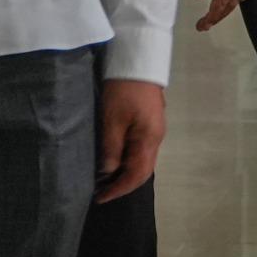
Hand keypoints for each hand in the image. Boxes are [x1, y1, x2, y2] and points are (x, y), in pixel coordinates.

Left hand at [95, 79, 165, 202]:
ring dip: (125, 173)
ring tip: (105, 179)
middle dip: (123, 184)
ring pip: (142, 160)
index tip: (100, 198)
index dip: (119, 189)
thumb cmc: (123, 90)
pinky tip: (115, 159)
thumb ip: (111, 149)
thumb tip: (109, 174)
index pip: (137, 175)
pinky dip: (128, 160)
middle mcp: (156, 138)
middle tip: (102, 191)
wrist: (138, 59)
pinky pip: (140, 149)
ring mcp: (155, 130)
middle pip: (143, 170)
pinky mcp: (150, 122)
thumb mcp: (112, 120)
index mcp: (149, 140)